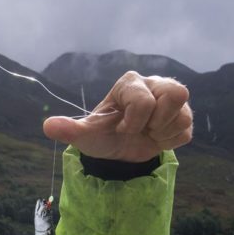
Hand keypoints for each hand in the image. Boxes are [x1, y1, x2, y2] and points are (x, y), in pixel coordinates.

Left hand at [43, 71, 192, 161]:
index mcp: (130, 83)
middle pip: (176, 94)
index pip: (145, 101)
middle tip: (138, 129)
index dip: (133, 122)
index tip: (121, 128)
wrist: (118, 152)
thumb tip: (47, 126)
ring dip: (163, 132)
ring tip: (147, 133)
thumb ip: (69, 129)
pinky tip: (155, 137)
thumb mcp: (85, 135)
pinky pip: (186, 131)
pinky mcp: (183, 115)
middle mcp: (154, 83)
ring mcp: (171, 98)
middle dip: (154, 123)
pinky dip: (170, 141)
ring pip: (185, 114)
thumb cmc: (102, 136)